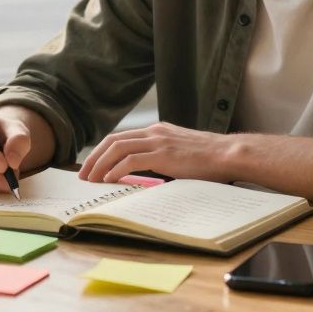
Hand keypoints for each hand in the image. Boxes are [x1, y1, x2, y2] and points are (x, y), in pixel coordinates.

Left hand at [78, 122, 232, 183]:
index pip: (121, 137)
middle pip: (113, 140)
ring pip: (118, 148)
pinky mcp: (163, 154)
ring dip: (100, 164)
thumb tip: (145, 176)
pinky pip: (131, 161)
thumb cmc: (210, 159)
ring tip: (91, 179)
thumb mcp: (181, 154)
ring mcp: (158, 141)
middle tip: (84, 174)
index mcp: (158, 131)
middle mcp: (154, 132)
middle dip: (95, 157)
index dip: (103, 151)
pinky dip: (116, 170)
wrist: (229, 154)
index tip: (93, 166)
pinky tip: (109, 180)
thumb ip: (162, 159)